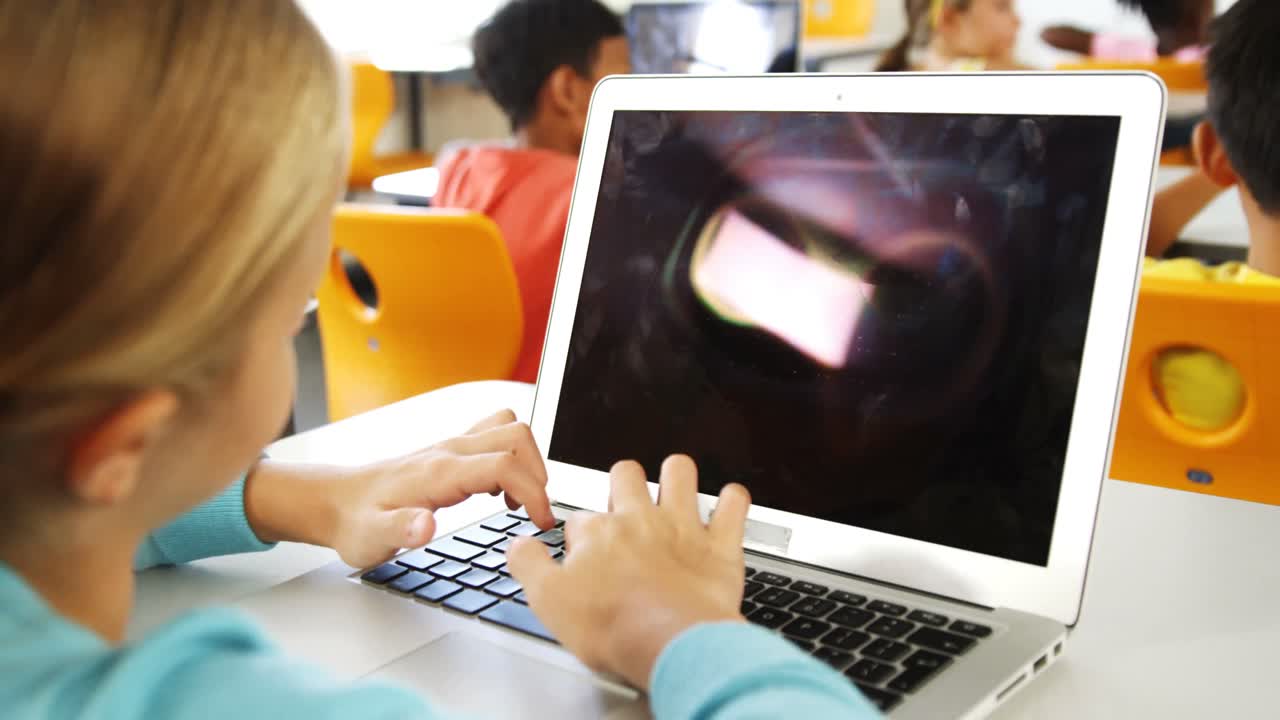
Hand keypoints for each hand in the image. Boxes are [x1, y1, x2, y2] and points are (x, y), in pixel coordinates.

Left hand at [246, 409, 552, 568]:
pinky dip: (512, 457)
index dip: (533, 491)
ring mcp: (451, 445)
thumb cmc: (354, 521)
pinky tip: (498, 490)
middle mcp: (448, 450)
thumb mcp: (371, 538)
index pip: (504, 465)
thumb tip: (425, 526)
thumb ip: (399, 530)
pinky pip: (494, 434)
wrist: (333, 501)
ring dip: (527, 461)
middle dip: (538, 474)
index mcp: (438, 471)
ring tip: (517, 500)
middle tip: (533, 513)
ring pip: (509, 428)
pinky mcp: (450, 449)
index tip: (540, 522)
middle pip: (516, 436)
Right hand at [507, 455, 749, 689]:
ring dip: (677, 475)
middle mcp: (639, 519)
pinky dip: (733, 499)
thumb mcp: (548, 602)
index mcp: (598, 533)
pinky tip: (728, 505)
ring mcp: (683, 527)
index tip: (583, 554)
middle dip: (624, 482)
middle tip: (625, 504)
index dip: (580, 535)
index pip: (581, 518)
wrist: (670, 643)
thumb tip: (517, 546)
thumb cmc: (614, 627)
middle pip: (626, 474)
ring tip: (674, 489)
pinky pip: (734, 502)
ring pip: (680, 471)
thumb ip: (529, 566)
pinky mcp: (720, 544)